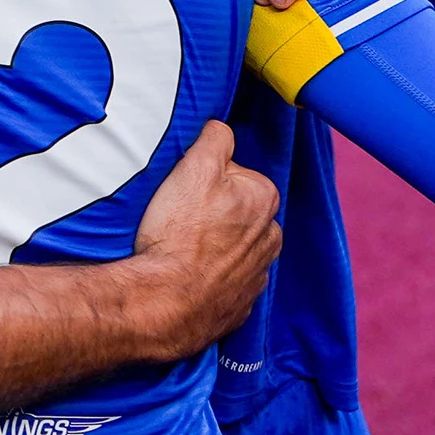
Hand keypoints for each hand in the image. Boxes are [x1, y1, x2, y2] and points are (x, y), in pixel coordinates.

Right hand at [127, 120, 280, 361]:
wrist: (165, 303)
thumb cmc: (178, 234)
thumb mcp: (195, 167)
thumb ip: (216, 139)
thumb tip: (221, 128)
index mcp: (264, 199)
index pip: (235, 174)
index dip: (205, 179)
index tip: (184, 191)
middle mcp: (270, 237)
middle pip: (237, 211)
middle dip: (213, 212)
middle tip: (179, 219)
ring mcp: (256, 275)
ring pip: (235, 246)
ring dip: (214, 245)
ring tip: (181, 248)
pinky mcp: (240, 305)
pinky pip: (227, 281)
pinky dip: (211, 277)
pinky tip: (187, 274)